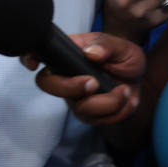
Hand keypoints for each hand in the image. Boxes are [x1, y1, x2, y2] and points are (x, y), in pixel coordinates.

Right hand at [24, 33, 143, 126]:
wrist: (138, 79)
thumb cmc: (123, 57)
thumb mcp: (120, 46)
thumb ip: (106, 46)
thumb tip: (91, 52)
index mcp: (68, 54)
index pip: (39, 54)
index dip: (28, 57)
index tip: (33, 64)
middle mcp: (65, 76)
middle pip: (48, 85)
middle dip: (71, 87)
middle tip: (93, 82)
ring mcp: (74, 97)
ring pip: (79, 108)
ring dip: (108, 102)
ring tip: (125, 90)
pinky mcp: (88, 114)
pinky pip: (98, 121)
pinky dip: (118, 111)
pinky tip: (126, 99)